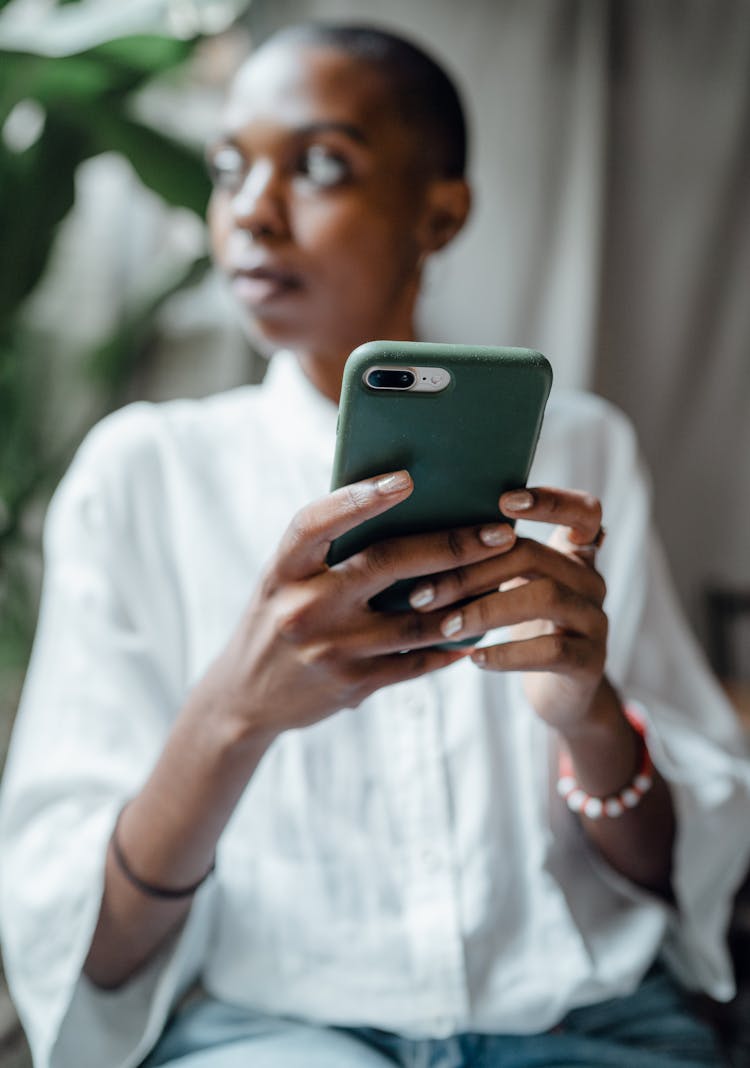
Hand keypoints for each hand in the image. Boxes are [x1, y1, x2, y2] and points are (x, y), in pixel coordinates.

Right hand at [194, 470, 516, 742]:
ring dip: (467, 598)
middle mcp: (303, 607)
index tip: (406, 479)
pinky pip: (415, 661)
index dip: (359, 499)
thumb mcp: (284, 579)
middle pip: (386, 565)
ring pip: (415, 619)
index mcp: (283, 570)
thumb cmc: (277, 618)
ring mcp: (329, 650)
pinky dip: (450, 645)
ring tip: (505, 577)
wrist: (244, 697)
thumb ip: (328, 551)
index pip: (317, 523)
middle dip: (451, 546)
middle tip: (499, 532)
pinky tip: (478, 628)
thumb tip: (403, 507)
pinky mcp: (351, 685)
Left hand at [407, 486, 607, 732]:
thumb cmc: (522, 628)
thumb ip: (490, 557)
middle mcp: (590, 579)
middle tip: (422, 594)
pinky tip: (475, 658)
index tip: (503, 502)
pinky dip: (507, 653)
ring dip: (485, 610)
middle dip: (472, 571)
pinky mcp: (590, 661)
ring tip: (446, 627)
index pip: (582, 509)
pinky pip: (551, 649)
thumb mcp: (510, 587)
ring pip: (545, 597)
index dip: (550, 500)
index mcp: (573, 553)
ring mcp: (595, 620)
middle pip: (534, 555)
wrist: (558, 694)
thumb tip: (420, 535)